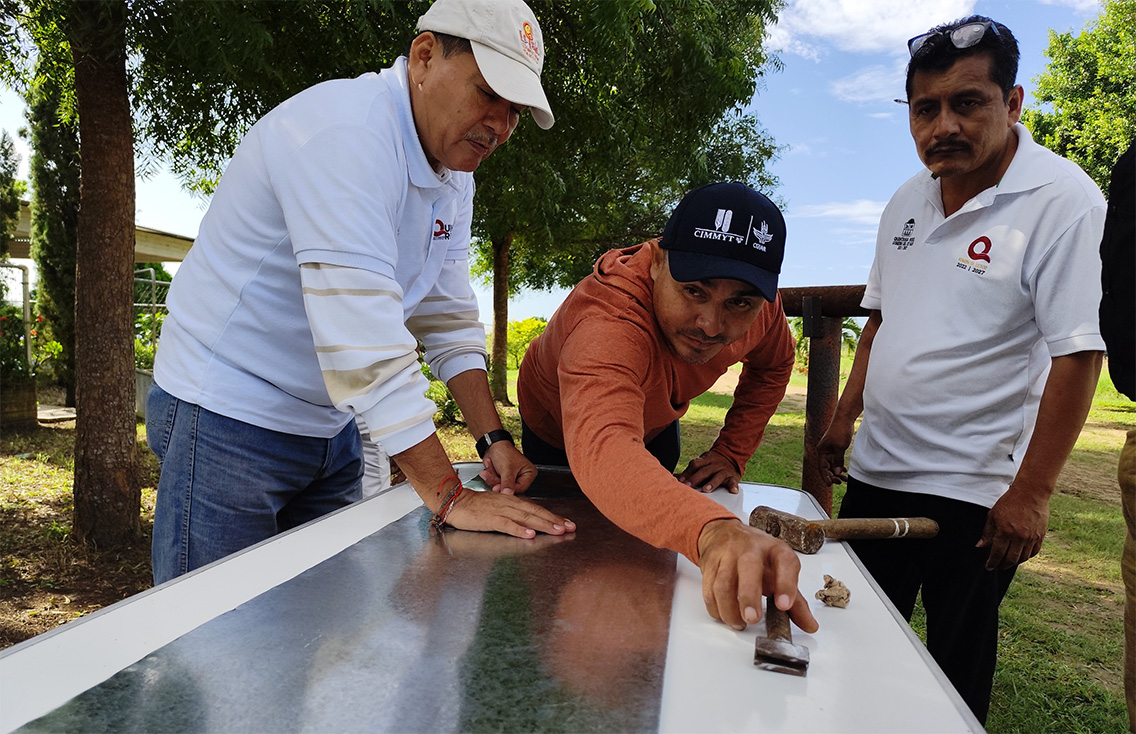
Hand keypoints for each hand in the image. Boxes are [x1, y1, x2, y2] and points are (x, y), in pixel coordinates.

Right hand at [446, 489, 575, 538]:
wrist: (455, 501)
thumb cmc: (476, 506)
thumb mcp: (499, 506)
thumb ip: (513, 513)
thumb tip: (529, 523)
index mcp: (512, 501)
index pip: (536, 509)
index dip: (553, 516)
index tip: (567, 523)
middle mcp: (510, 504)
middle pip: (535, 512)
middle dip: (554, 520)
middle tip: (570, 527)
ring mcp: (500, 511)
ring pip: (525, 518)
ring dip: (542, 524)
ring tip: (557, 530)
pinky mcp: (490, 519)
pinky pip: (507, 524)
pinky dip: (519, 529)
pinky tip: (529, 534)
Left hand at [479, 442, 536, 494]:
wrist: (492, 446)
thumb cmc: (504, 452)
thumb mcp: (507, 468)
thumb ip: (508, 483)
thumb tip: (508, 494)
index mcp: (528, 473)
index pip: (521, 488)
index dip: (509, 489)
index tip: (499, 488)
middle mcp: (521, 477)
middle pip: (510, 489)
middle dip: (498, 482)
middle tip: (491, 476)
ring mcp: (511, 478)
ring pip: (501, 487)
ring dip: (492, 478)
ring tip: (490, 467)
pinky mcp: (502, 479)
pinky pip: (495, 484)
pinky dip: (490, 476)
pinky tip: (490, 467)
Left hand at [677, 450, 741, 493]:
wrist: (731, 455)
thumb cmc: (712, 463)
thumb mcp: (702, 463)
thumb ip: (690, 471)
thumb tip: (675, 476)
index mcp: (705, 460)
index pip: (695, 465)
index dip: (687, 473)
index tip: (680, 481)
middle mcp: (714, 464)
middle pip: (704, 471)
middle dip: (695, 479)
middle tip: (688, 486)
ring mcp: (724, 470)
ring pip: (718, 476)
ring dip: (712, 483)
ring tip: (706, 489)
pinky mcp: (733, 476)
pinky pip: (733, 481)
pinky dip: (733, 486)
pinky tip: (733, 490)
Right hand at [696, 518, 818, 632]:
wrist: (724, 533)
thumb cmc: (758, 556)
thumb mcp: (780, 572)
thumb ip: (795, 601)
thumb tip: (810, 625)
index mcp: (775, 550)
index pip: (785, 562)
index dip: (786, 584)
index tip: (784, 605)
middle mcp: (751, 548)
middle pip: (748, 568)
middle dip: (749, 596)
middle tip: (752, 618)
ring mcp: (727, 554)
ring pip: (724, 583)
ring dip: (730, 608)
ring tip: (739, 623)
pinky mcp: (709, 563)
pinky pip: (709, 589)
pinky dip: (715, 607)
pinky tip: (724, 615)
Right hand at [817, 420, 852, 485]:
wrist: (844, 419)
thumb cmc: (840, 430)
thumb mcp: (840, 447)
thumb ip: (838, 460)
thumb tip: (836, 472)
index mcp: (821, 450)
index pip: (821, 467)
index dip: (825, 476)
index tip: (830, 484)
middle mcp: (824, 451)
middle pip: (826, 467)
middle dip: (832, 475)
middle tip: (840, 482)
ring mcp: (829, 450)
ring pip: (831, 465)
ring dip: (837, 472)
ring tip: (844, 479)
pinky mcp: (835, 448)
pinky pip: (835, 460)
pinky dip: (839, 466)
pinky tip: (844, 470)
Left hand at [976, 482, 1049, 569]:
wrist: (1031, 493)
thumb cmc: (1009, 502)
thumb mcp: (993, 515)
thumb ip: (987, 532)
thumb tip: (980, 546)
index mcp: (1005, 532)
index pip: (997, 554)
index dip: (992, 562)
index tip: (988, 566)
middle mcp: (1019, 537)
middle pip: (1010, 559)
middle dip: (1002, 566)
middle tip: (997, 567)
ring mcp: (1031, 538)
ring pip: (1022, 558)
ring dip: (1014, 563)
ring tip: (1007, 562)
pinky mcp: (1040, 536)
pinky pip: (1033, 552)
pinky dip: (1026, 557)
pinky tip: (1020, 556)